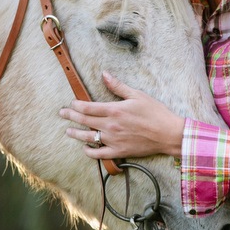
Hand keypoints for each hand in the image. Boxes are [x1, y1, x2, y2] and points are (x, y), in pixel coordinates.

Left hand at [59, 72, 184, 159]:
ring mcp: (113, 140)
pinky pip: (99, 154)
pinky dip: (90, 152)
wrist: (168, 134)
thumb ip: (118, 86)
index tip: (71, 103)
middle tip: (62, 113)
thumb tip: (104, 74)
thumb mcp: (137, 95)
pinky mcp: (119, 152)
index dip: (76, 105)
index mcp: (114, 110)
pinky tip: (85, 148)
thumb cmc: (155, 112)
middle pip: (84, 121)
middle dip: (71, 116)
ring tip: (68, 131)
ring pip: (88, 138)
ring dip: (76, 134)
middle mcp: (110, 126)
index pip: (88, 107)